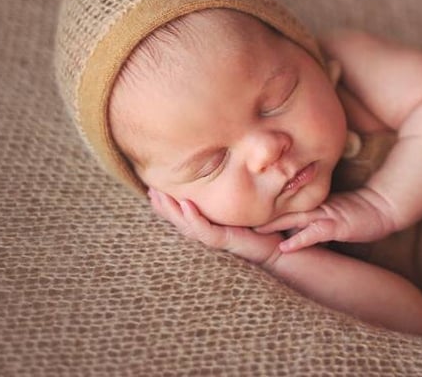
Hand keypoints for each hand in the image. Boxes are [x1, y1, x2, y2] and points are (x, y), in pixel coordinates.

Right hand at [148, 188, 282, 266]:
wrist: (273, 249)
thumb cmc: (257, 229)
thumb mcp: (238, 209)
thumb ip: (226, 196)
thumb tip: (219, 171)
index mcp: (205, 224)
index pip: (179, 212)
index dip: (165, 202)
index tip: (151, 186)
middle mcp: (205, 232)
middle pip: (176, 218)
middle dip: (161, 205)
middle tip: (148, 188)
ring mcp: (212, 237)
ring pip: (185, 224)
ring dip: (171, 210)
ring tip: (158, 195)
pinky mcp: (224, 240)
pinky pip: (204, 230)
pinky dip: (194, 218)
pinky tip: (186, 204)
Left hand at [255, 188, 398, 252]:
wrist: (383, 207)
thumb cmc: (359, 211)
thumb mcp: (330, 212)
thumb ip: (311, 214)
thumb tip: (292, 225)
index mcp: (310, 204)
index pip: (282, 205)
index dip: (262, 209)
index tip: (242, 213)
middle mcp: (314, 207)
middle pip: (281, 209)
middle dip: (260, 215)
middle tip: (237, 219)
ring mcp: (325, 215)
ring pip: (294, 219)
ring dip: (273, 225)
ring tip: (252, 232)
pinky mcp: (336, 226)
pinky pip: (314, 233)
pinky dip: (299, 240)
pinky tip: (284, 248)